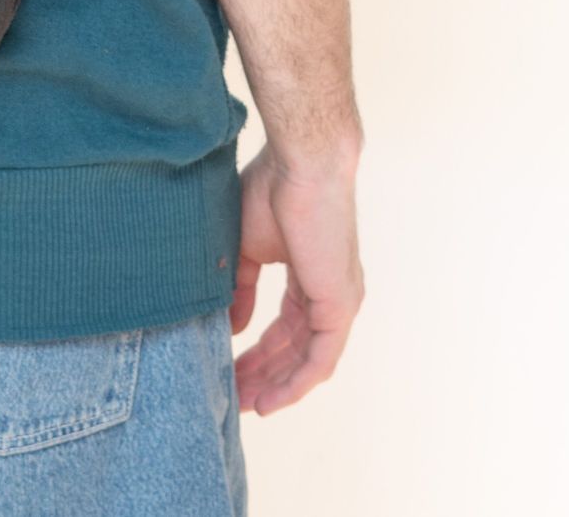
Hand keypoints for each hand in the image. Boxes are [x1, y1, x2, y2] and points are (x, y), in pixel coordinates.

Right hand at [230, 139, 362, 413]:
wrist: (301, 163)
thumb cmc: (272, 188)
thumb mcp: (247, 246)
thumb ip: (241, 288)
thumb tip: (229, 326)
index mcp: (309, 277)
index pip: (284, 328)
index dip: (257, 353)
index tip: (229, 370)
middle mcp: (329, 295)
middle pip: (294, 350)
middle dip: (262, 375)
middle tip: (232, 396)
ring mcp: (338, 302)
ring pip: (307, 361)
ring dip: (276, 386)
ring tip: (245, 405)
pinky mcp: (340, 306)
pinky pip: (320, 361)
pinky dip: (295, 384)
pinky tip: (271, 400)